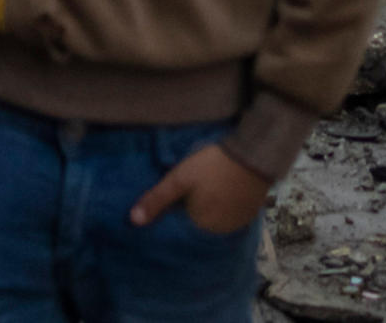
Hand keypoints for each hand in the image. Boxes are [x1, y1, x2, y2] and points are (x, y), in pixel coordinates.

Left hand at [130, 139, 271, 236]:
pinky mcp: (249, 215)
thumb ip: (157, 200)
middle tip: (190, 194)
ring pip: (214, 223)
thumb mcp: (179, 178)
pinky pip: (230, 218)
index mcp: (200, 227)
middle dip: (191, 214)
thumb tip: (133, 221)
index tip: (174, 202)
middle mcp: (219, 233)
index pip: (180, 228)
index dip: (174, 216)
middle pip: (198, 226)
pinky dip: (224, 210)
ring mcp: (236, 225)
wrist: (253, 153)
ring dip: (208, 213)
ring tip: (205, 193)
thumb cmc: (212, 166)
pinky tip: (220, 194)